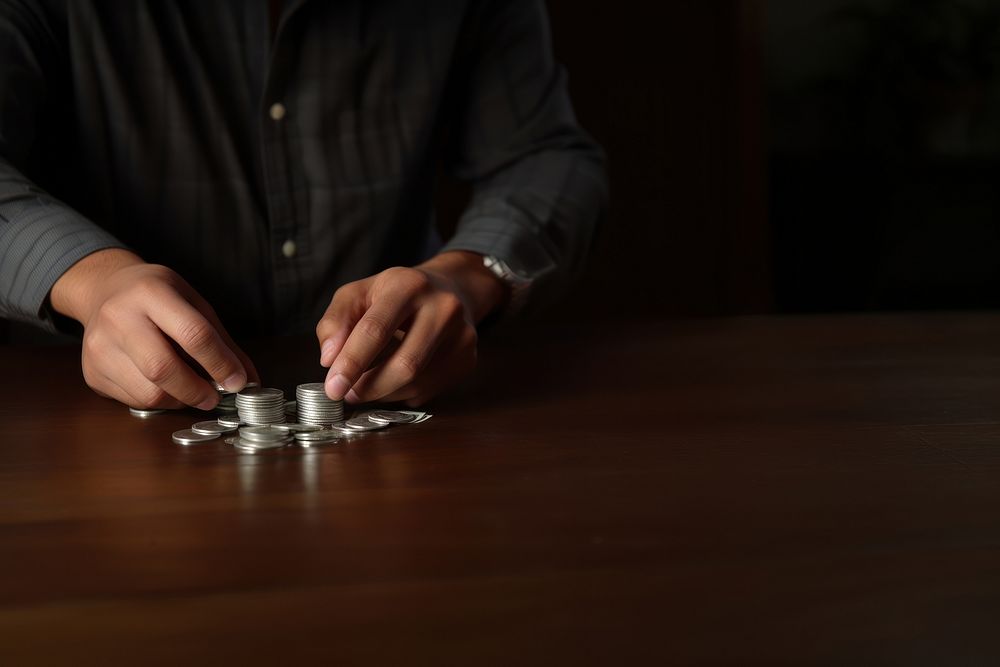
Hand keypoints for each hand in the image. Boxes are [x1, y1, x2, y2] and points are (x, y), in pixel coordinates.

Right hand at [50, 249, 257, 408]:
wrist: (104, 290)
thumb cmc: (157, 296)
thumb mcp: (193, 303)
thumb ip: (221, 341)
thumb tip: (248, 379)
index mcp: (151, 292)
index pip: (193, 334)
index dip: (220, 363)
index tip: (238, 382)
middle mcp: (118, 317)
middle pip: (163, 368)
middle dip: (197, 390)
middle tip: (214, 397)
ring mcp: (99, 347)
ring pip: (148, 393)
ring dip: (179, 400)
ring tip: (190, 390)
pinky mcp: (92, 373)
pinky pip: (134, 401)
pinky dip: (158, 401)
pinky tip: (163, 386)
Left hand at [316, 251, 505, 406]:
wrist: (449, 289)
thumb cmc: (396, 294)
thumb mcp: (359, 294)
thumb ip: (336, 321)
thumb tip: (329, 359)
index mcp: (409, 285)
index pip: (376, 329)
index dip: (351, 362)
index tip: (333, 388)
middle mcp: (443, 307)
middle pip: (404, 364)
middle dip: (370, 387)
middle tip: (347, 394)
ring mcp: (462, 335)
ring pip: (417, 382)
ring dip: (383, 393)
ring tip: (366, 386)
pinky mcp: (468, 358)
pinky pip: (428, 390)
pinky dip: (403, 393)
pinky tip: (395, 379)